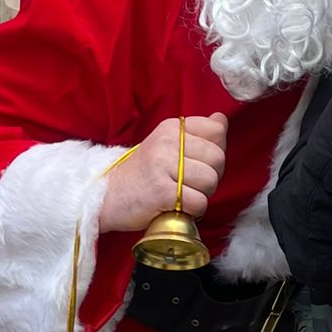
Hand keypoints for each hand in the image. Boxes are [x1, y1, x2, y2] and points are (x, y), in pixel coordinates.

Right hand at [98, 113, 227, 231]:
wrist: (109, 196)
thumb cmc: (144, 174)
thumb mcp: (167, 145)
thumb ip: (198, 134)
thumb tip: (222, 120)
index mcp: (172, 128)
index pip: (216, 130)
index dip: (215, 152)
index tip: (198, 163)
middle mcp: (167, 142)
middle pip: (217, 158)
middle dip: (211, 177)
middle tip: (191, 185)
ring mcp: (163, 165)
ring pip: (211, 181)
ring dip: (202, 195)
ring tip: (184, 196)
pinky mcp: (162, 191)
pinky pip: (198, 202)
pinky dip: (194, 211)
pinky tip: (179, 208)